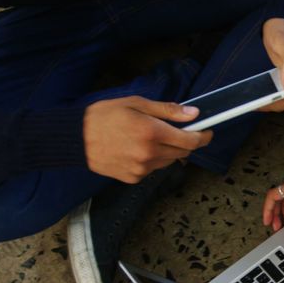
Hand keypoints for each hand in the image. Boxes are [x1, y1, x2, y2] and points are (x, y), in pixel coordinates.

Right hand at [83, 96, 212, 183]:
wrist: (75, 139)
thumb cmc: (103, 116)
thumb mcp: (136, 104)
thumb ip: (167, 110)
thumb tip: (193, 114)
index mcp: (152, 132)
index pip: (190, 140)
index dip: (203, 137)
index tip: (208, 132)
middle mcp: (149, 154)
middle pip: (182, 152)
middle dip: (185, 142)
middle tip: (178, 131)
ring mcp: (142, 169)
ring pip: (168, 161)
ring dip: (168, 151)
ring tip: (150, 138)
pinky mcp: (133, 178)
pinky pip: (153, 169)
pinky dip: (153, 160)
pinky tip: (137, 149)